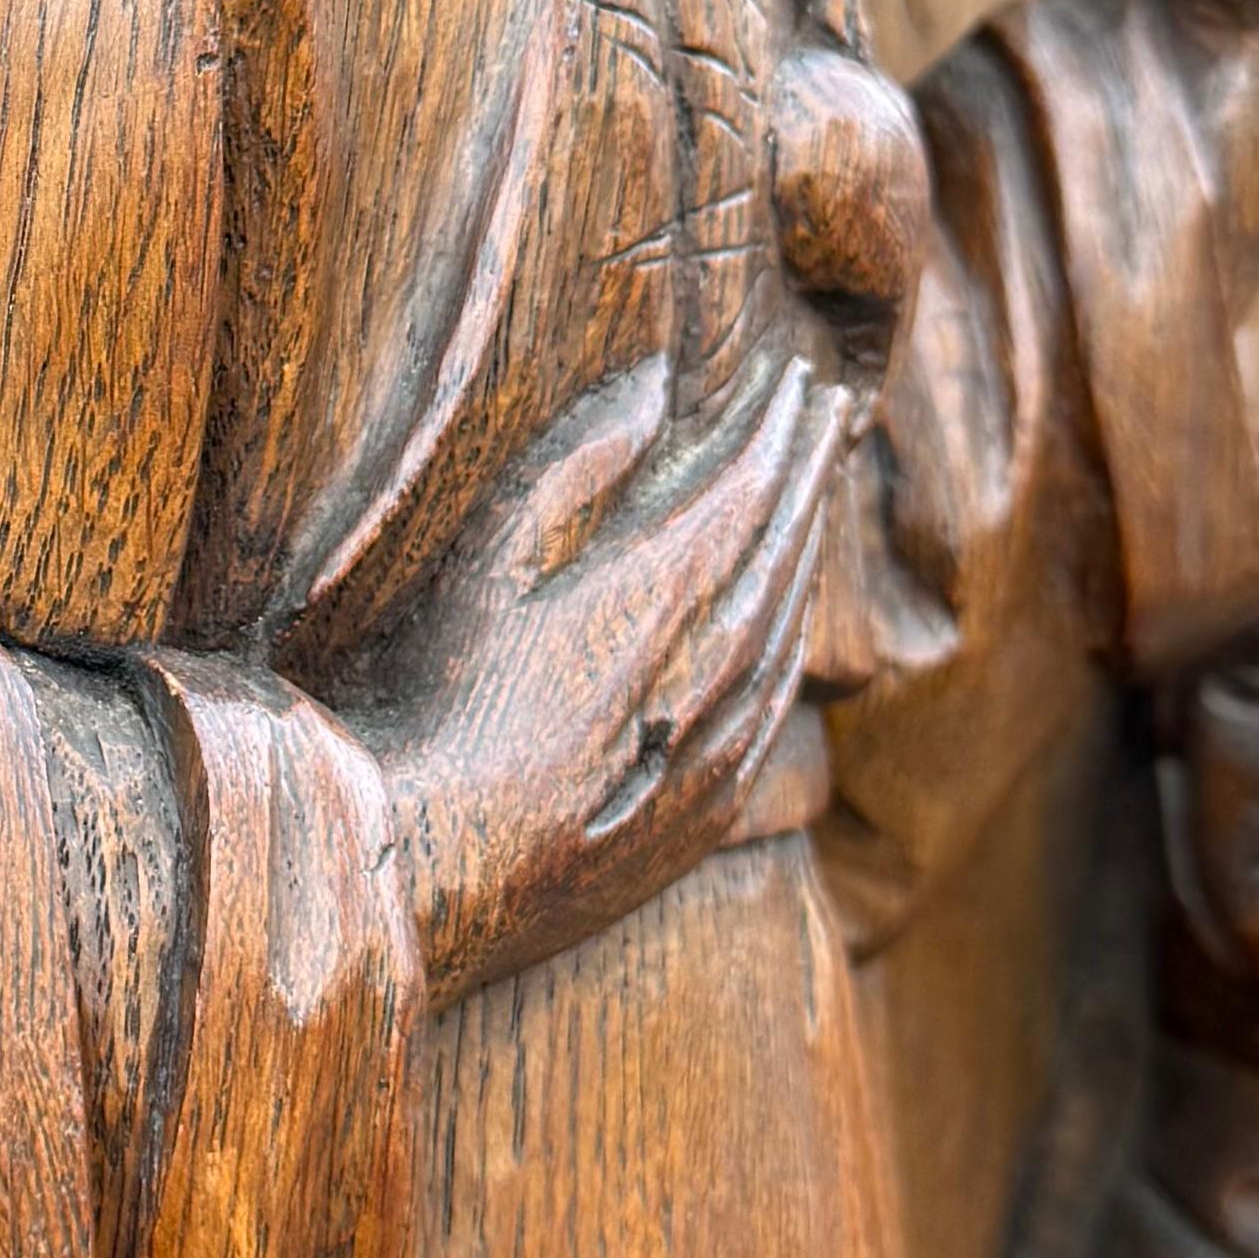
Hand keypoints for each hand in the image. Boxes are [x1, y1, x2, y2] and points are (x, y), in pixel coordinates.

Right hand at [359, 344, 851, 1000]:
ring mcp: (715, 751)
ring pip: (787, 629)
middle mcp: (707, 674)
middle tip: (832, 410)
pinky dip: (792, 646)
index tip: (801, 378)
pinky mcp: (703, 817)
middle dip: (808, 473)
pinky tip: (790, 629)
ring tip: (813, 498)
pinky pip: (775, 707)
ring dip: (806, 554)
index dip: (777, 431)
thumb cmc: (432, 709)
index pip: (748, 492)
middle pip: (783, 552)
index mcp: (654, 602)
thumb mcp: (483, 567)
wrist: (426, 878)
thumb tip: (654, 384)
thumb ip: (570, 469)